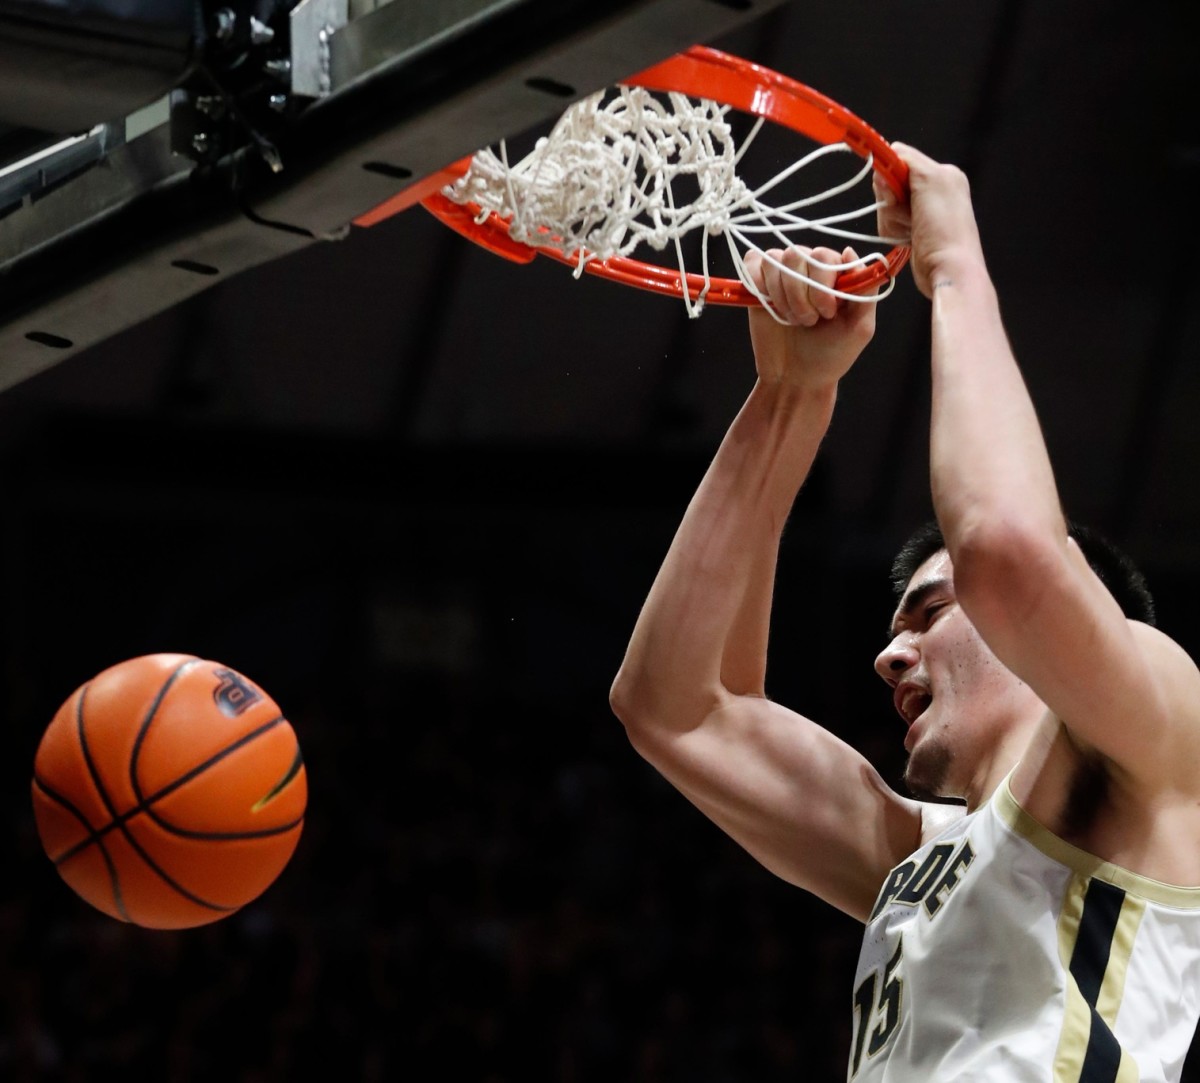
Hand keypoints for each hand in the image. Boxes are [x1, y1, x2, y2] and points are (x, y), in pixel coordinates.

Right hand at [744, 245, 877, 392]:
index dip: (823, 283)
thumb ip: (866, 290)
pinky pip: (753, 263)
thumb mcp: (859, 328)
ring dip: (782, 294)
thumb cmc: (830, 355)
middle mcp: (809, 268)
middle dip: (800, 294)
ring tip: (792, 319)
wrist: (796, 379)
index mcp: (835, 274)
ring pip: (775, 260)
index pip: (825, 255)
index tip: (827, 313)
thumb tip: (850, 251)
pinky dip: (759, 283)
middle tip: (808, 322)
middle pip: (797, 254)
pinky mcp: (757, 283)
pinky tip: (769, 306)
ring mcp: (782, 274)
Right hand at [874, 143, 985, 298]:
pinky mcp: (916, 232)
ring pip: (888, 207)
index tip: (893, 193)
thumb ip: (909, 160)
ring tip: (911, 231)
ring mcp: (924, 213)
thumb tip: (888, 150)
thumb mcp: (929, 181)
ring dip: (893, 220)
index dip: (890, 175)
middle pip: (891, 185)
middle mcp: (935, 190)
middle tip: (907, 216)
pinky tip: (909, 240)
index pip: (901, 160)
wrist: (949, 271)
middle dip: (891, 202)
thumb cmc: (945, 229)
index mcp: (943, 173)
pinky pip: (891, 225)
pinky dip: (894, 232)